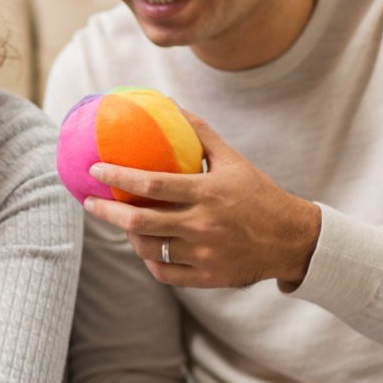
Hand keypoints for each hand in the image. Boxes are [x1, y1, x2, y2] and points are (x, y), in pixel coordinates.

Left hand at [84, 110, 321, 288]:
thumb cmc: (258, 194)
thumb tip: (170, 104)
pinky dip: (148, 259)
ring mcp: (204, 255)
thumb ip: (200, 133)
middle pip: (140, 223)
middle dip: (106, 212)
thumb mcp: (233, 159)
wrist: (293, 239)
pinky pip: (164, 272)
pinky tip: (144, 245)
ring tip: (119, 221)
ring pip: (148, 249)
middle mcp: (203, 225)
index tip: (95, 170)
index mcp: (207, 193)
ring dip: (127, 234)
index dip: (118, 178)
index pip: (151, 185)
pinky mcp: (207, 277)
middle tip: (89, 202)